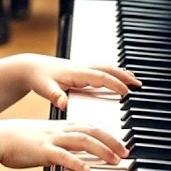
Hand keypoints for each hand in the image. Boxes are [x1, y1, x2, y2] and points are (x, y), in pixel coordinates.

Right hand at [0, 118, 128, 170]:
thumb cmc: (19, 141)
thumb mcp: (45, 140)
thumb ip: (62, 146)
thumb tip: (77, 158)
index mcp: (61, 127)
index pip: (90, 127)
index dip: (108, 135)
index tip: (121, 145)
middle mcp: (59, 131)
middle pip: (91, 132)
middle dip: (111, 142)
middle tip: (126, 153)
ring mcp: (51, 140)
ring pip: (81, 141)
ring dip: (100, 150)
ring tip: (114, 160)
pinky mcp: (41, 151)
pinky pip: (61, 156)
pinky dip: (76, 162)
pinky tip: (86, 169)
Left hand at [20, 53, 139, 110]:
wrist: (31, 67)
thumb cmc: (38, 79)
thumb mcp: (45, 89)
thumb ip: (55, 96)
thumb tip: (63, 103)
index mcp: (76, 73)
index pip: (100, 77)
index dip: (114, 84)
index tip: (127, 93)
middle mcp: (82, 68)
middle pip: (109, 69)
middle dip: (125, 76)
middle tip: (139, 85)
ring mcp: (82, 67)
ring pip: (107, 67)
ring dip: (122, 73)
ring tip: (136, 82)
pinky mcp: (81, 69)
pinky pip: (102, 69)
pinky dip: (114, 73)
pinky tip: (119, 78)